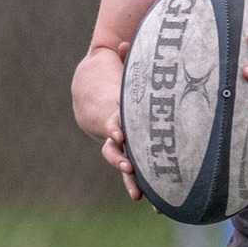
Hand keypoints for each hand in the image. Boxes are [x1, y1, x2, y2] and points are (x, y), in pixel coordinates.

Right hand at [97, 41, 141, 200]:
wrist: (93, 101)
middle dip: (119, 156)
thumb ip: (123, 59)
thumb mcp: (118, 71)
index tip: (119, 132)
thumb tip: (125, 42)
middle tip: (126, 163)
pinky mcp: (129, 156)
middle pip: (114, 147)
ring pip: (122, 165)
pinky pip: (134, 174)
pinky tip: (154, 204)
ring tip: (136, 193)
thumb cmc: (116, 84)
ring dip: (129, 178)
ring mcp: (119, 147)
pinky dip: (140, 186)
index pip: (114, 120)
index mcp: (114, 114)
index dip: (116, 126)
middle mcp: (114, 134)